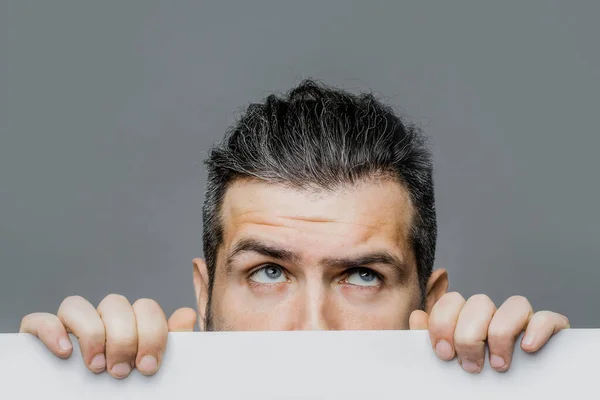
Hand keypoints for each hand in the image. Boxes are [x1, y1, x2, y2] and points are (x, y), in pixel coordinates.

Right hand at [19, 294, 196, 378]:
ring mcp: (70, 326)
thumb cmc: (127, 392)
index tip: (148, 366)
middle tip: (121, 371)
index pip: (145, 308)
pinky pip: (39, 320)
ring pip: (76, 304)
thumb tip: (186, 316)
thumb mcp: (150, 370)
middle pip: (114, 303)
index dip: (150, 333)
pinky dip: (52, 331)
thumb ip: (169, 346)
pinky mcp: (39, 337)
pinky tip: (65, 352)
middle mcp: (101, 320)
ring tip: (95, 366)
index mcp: (131, 325)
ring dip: (90, 333)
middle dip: (123, 337)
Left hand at [409, 293, 569, 372]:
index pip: (451, 301)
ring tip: (498, 365)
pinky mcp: (551, 333)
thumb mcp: (447, 365)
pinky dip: (538, 329)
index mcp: (467, 319)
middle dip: (469, 335)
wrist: (498, 399)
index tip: (443, 354)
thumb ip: (431, 341)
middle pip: (479, 302)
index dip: (443, 323)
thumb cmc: (472, 385)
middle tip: (470, 366)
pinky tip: (527, 348)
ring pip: (515, 304)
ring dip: (501, 334)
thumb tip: (418, 316)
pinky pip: (548, 318)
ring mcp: (523, 323)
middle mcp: (494, 317)